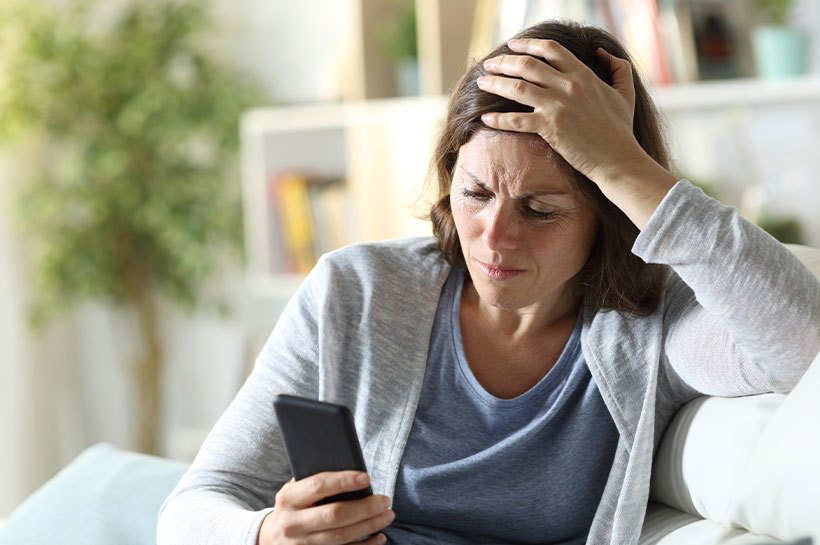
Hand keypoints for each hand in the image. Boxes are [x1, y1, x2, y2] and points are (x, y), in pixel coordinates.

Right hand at [258, 471, 393, 544]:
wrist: (270, 539)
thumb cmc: (291, 508)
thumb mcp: (293, 491)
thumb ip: (315, 482)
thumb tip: (352, 471)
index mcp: (288, 499)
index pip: (318, 486)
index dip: (344, 481)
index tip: (366, 478)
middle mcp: (293, 523)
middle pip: (334, 515)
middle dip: (364, 507)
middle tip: (385, 500)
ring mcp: (302, 544)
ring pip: (341, 536)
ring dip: (369, 525)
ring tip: (388, 515)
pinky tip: (380, 536)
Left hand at [477, 38, 647, 186]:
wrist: (617, 160)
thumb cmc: (621, 130)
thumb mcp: (625, 92)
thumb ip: (617, 67)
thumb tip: (601, 52)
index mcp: (584, 75)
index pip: (551, 50)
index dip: (528, 44)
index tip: (513, 45)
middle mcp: (568, 86)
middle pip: (527, 65)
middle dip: (504, 61)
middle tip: (489, 63)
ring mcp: (557, 107)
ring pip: (517, 88)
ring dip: (495, 83)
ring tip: (481, 83)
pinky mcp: (549, 128)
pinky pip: (516, 120)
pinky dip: (498, 119)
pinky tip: (485, 118)